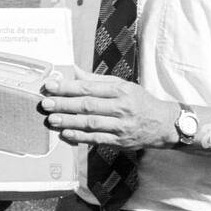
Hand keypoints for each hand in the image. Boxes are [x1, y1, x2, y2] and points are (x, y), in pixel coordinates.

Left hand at [40, 72, 176, 149]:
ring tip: (52, 119)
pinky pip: (97, 139)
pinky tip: (66, 134)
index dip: (67, 87)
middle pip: (88, 105)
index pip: (89, 87)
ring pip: (91, 123)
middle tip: (46, 104)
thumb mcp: (122, 85)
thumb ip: (95, 79)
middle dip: (64, 104)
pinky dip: (80, 137)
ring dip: (69, 121)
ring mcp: (121, 125)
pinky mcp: (121, 141)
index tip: (50, 86)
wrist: (164, 124)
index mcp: (120, 90)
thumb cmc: (138, 101)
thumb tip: (72, 69)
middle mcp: (122, 107)